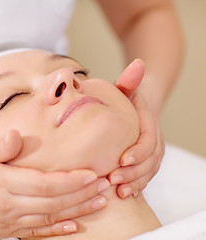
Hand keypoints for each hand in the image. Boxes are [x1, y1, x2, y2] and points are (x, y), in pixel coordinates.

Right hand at [0, 130, 109, 237]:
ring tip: (98, 203)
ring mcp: (4, 222)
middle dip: (81, 195)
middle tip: (104, 187)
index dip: (70, 181)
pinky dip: (55, 229)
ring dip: (75, 211)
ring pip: (48, 218)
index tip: (91, 174)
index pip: (43, 184)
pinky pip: (34, 232)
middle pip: (52, 202)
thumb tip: (17, 136)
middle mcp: (4, 206)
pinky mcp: (2, 232)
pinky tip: (73, 226)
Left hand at [109, 59, 164, 197]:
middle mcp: (154, 140)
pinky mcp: (144, 162)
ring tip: (119, 192)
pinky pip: (145, 176)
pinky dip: (136, 185)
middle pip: (150, 161)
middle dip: (134, 172)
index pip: (148, 140)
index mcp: (149, 124)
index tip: (121, 160)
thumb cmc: (124, 98)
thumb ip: (129, 81)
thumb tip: (137, 64)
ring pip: (149, 171)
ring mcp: (151, 153)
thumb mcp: (125, 89)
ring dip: (135, 182)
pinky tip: (123, 194)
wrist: (135, 108)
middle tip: (114, 181)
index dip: (137, 152)